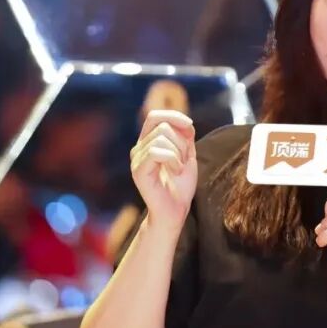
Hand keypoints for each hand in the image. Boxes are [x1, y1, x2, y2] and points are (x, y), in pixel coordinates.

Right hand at [129, 110, 197, 229]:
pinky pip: (157, 152)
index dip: (173, 116)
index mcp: (147, 142)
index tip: (190, 126)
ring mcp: (136, 159)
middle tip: (183, 160)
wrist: (175, 211)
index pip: (154, 116)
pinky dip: (173, 160)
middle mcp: (139, 148)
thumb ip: (185, 136)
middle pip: (163, 127)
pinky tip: (175, 171)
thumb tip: (186, 122)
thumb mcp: (187, 155)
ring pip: (161, 138)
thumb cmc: (180, 186)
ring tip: (178, 168)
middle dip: (181, 141)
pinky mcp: (138, 171)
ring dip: (178, 153)